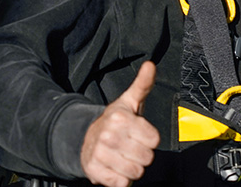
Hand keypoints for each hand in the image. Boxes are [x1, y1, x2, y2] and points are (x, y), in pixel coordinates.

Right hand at [81, 62, 159, 186]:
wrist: (86, 140)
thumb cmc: (115, 122)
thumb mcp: (129, 102)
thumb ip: (143, 84)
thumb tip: (151, 65)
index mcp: (120, 118)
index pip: (154, 140)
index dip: (149, 139)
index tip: (138, 134)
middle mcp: (109, 136)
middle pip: (147, 158)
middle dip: (141, 155)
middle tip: (130, 146)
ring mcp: (100, 154)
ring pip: (136, 172)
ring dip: (132, 168)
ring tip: (122, 156)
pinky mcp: (94, 172)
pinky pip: (122, 184)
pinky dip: (121, 180)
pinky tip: (114, 168)